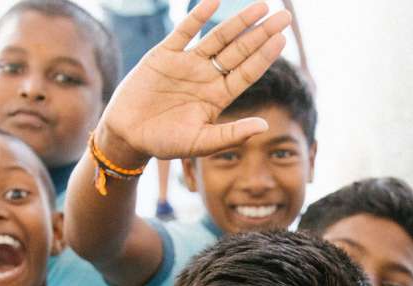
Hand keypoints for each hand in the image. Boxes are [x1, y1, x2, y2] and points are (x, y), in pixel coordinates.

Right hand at [96, 0, 289, 165]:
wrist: (128, 134)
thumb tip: (264, 127)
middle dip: (261, 33)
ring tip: (262, 5)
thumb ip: (232, 134)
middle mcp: (206, 77)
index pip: (246, 73)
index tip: (281, 39)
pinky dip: (198, 15)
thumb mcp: (201, 143)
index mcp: (217, 98)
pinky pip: (185, 31)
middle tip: (284, 16)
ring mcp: (187, 64)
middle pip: (239, 51)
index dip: (264, 56)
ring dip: (239, 21)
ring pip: (218, 37)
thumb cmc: (164, 143)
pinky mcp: (164, 54)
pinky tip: (215, 1)